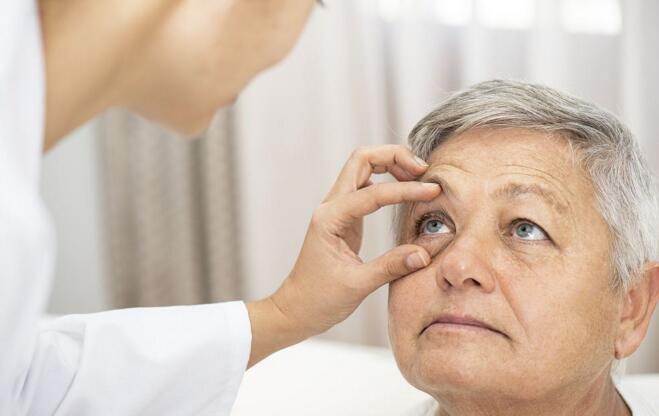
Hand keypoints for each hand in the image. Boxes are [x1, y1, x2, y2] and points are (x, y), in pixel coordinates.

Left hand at [247, 145, 440, 366]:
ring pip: (363, 168)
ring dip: (390, 164)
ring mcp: (337, 210)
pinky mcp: (344, 218)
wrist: (296, 309)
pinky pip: (365, 187)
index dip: (406, 189)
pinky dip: (387, 181)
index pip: (373, 193)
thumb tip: (425, 253)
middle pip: (361, 160)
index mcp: (330, 219)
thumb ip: (391, 267)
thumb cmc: (318, 300)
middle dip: (394, 157)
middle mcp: (330, 207)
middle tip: (424, 170)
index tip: (433, 191)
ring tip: (419, 176)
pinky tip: (405, 191)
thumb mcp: (357, 286)